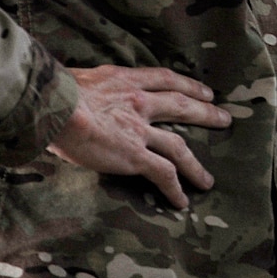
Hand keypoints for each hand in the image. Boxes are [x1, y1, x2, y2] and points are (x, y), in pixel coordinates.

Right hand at [47, 65, 233, 209]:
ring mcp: (139, 130)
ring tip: (208, 180)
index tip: (204, 91)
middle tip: (224, 119)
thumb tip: (74, 89)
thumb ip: (85, 85)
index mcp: (124, 80)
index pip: (165, 79)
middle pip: (181, 106)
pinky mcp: (134, 155)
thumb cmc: (52, 91)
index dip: (188, 85)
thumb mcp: (76, 77)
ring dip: (195, 165)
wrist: (54, 105)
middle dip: (205, 113)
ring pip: (178, 146)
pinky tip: (181, 201)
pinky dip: (174, 188)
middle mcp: (138, 102)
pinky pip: (162, 173)